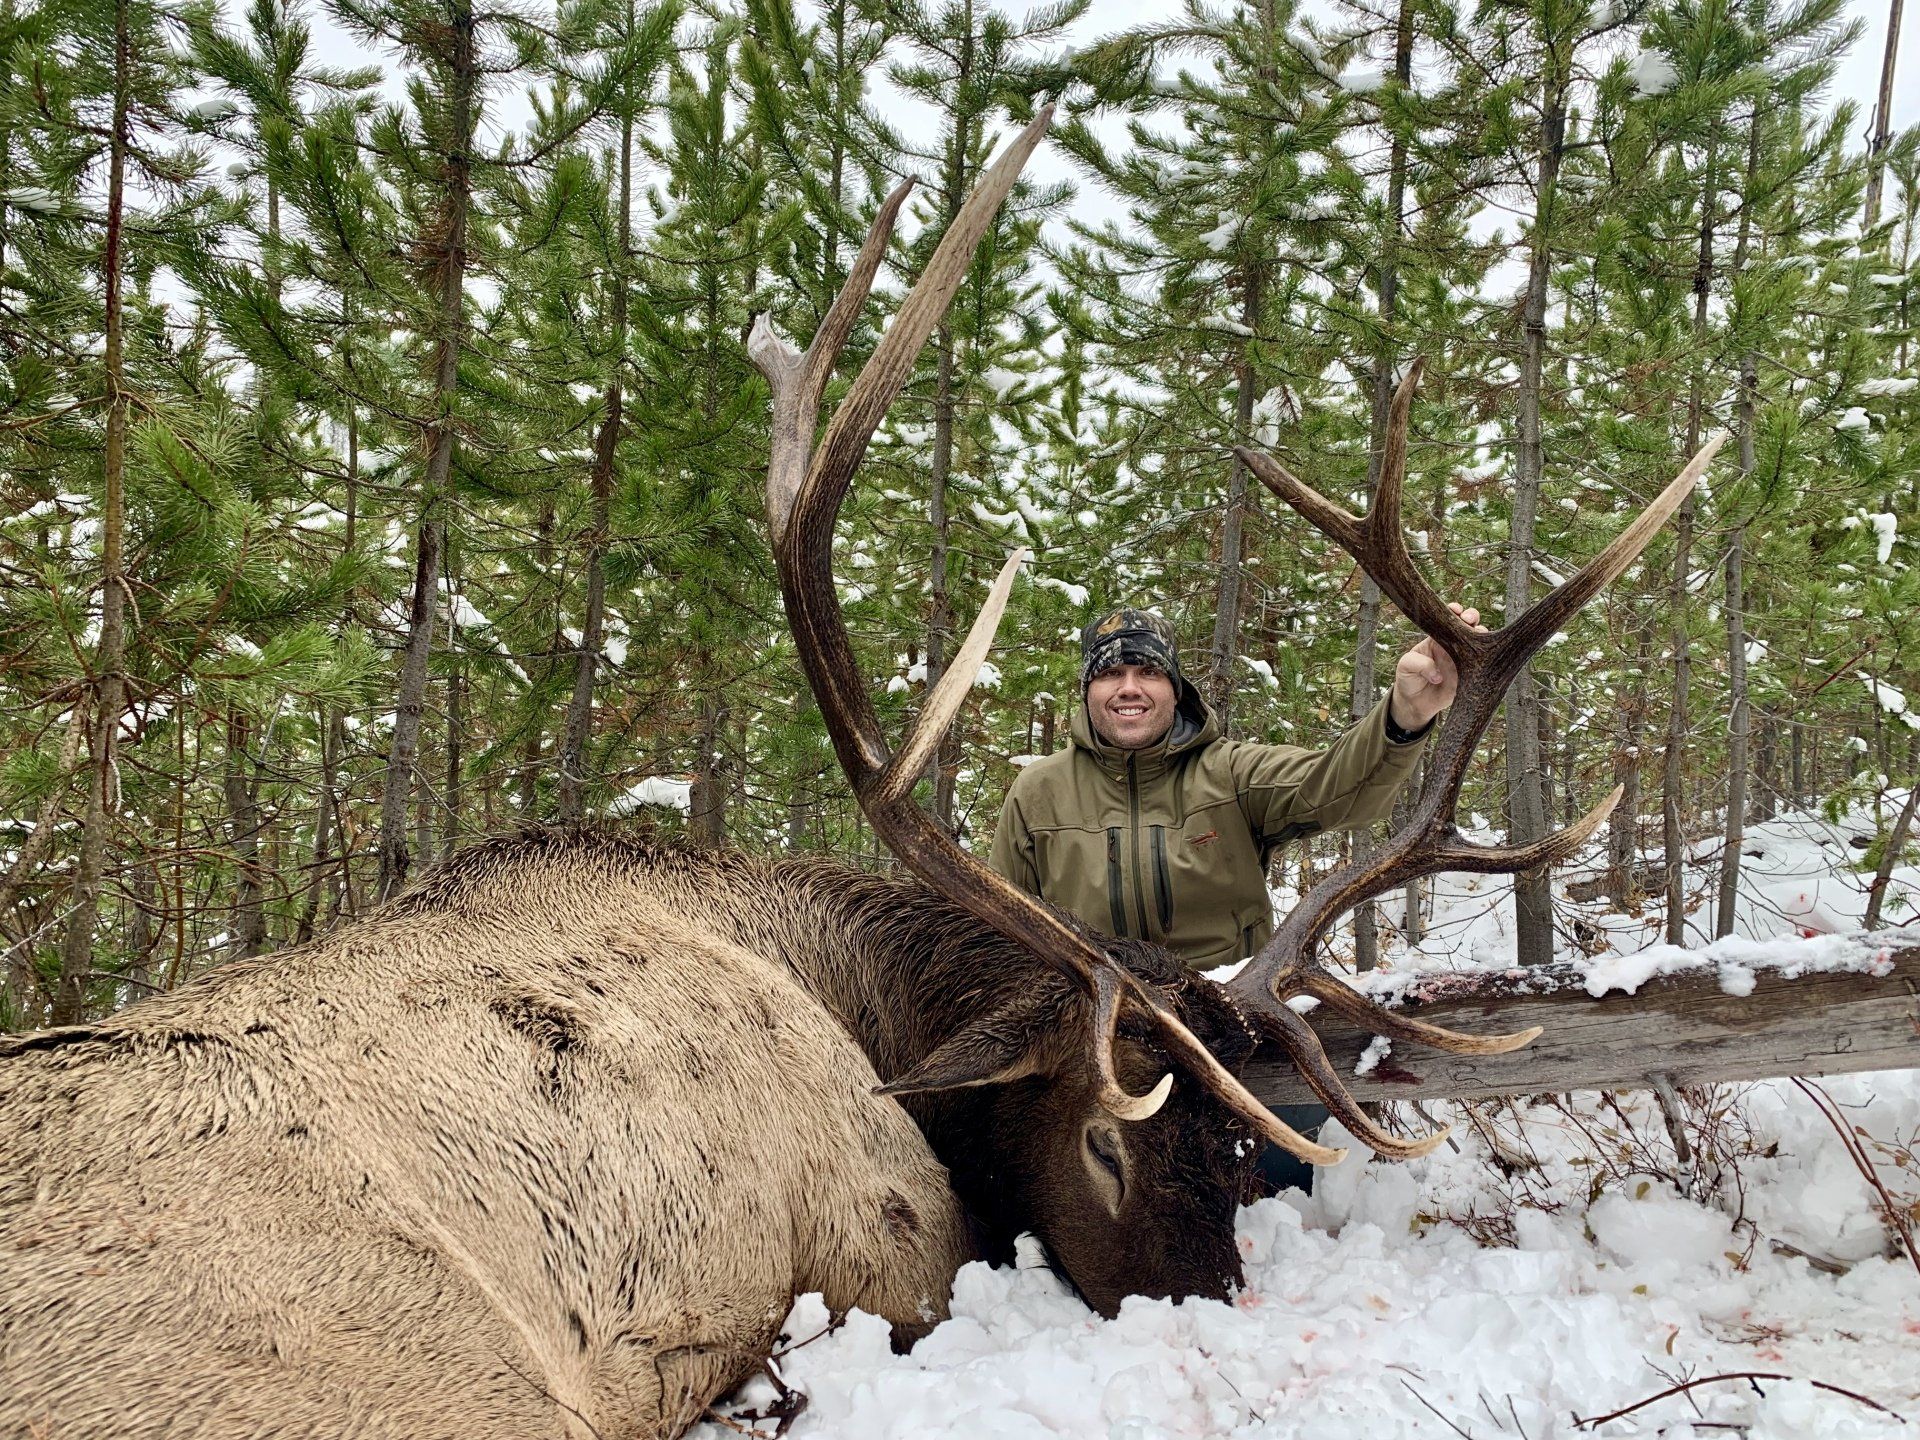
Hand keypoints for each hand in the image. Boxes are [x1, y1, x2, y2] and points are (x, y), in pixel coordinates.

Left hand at [1389, 602, 1486, 731]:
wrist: (1416, 703)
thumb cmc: (1409, 679)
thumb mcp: (1405, 666)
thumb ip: (1418, 664)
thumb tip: (1437, 674)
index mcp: (1437, 638)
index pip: (1448, 619)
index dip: (1454, 611)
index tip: (1456, 610)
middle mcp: (1453, 645)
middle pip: (1468, 624)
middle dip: (1472, 616)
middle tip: (1468, 620)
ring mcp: (1463, 659)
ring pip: (1480, 641)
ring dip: (1483, 635)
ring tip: (1478, 636)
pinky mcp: (1471, 675)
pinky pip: (1483, 664)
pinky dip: (1487, 659)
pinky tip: (1485, 659)